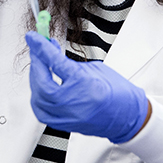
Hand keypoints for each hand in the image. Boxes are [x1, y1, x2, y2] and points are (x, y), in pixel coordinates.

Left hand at [25, 32, 149, 143]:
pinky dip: (37, 96)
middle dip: (36, 62)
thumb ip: (70, 64)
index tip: (33, 37)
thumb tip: (51, 55)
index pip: (55, 62)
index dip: (41, 47)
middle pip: (42, 81)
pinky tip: (40, 86)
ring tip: (41, 66)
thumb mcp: (95, 69)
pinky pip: (41, 110)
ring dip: (35, 78)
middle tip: (37, 49)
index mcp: (85, 85)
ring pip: (38, 97)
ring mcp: (68, 116)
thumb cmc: (118, 92)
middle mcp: (74, 103)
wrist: (129, 117)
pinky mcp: (64, 125)